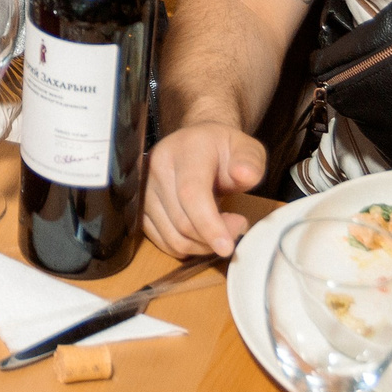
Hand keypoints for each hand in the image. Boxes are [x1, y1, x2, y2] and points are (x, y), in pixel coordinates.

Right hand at [141, 123, 266, 257]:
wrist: (196, 143)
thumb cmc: (224, 150)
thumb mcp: (247, 149)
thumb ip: (251, 161)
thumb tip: (244, 174)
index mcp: (185, 150)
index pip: (191, 193)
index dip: (209, 224)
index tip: (227, 247)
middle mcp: (157, 168)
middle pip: (182, 221)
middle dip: (213, 237)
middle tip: (238, 228)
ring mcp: (144, 189)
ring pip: (173, 237)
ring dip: (202, 246)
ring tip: (222, 230)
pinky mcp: (141, 208)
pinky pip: (163, 242)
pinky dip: (187, 247)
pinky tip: (203, 234)